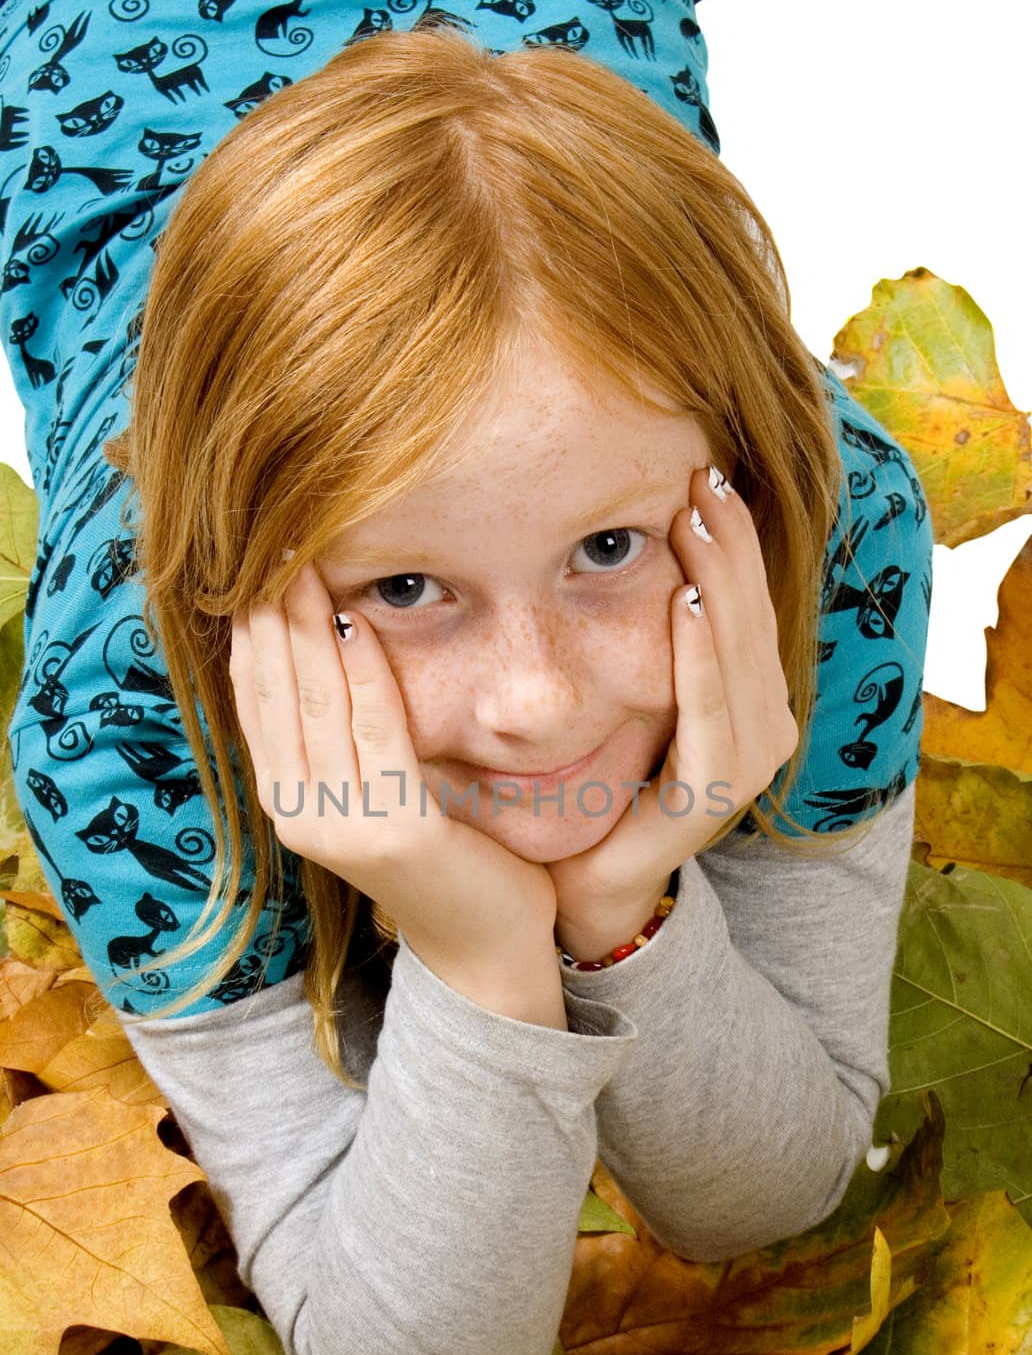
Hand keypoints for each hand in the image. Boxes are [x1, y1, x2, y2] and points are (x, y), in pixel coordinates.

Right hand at [228, 561, 558, 974]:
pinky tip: (357, 623)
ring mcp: (339, 824)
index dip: (251, 627)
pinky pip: (375, 731)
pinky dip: (365, 673)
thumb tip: (334, 636)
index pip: (253, 695)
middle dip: (274, 611)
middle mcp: (296, 812)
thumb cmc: (440, 854)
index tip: (257, 561)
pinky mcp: (392, 829)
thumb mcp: (375, 785)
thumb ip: (346, 731)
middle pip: (275, 690)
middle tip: (275, 539)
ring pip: (315, 702)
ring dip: (309, 626)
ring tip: (305, 562)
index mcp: (285, 797)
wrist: (483, 943)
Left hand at [547, 465, 799, 963]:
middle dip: (729, 542)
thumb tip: (624, 552)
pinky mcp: (715, 792)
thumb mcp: (632, 696)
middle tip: (701, 475)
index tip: (705, 473)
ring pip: (738, 652)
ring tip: (695, 519)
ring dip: (718, 581)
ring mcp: (749, 760)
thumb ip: (647, 641)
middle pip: (749, 615)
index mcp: (748, 698)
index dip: (733, 539)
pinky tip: (685, 604)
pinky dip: (699, 656)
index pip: (745, 604)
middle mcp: (764, 724)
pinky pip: (709, 711)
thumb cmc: (605, 784)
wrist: (590, 881)